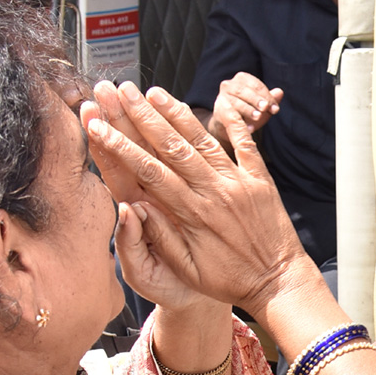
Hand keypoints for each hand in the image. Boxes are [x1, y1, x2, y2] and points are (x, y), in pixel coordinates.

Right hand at [82, 82, 315, 313]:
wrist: (278, 282)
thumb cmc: (229, 281)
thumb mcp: (187, 269)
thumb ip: (160, 236)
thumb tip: (131, 207)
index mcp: (191, 214)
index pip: (147, 172)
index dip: (119, 146)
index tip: (97, 125)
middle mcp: (213, 192)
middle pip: (171, 147)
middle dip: (141, 117)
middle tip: (119, 92)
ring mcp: (238, 183)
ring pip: (202, 141)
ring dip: (176, 114)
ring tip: (153, 92)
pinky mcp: (260, 181)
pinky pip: (246, 145)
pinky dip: (234, 123)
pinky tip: (219, 103)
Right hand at [209, 72, 283, 142]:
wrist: (229, 125)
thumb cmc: (248, 111)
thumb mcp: (262, 105)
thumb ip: (271, 99)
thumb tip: (280, 92)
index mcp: (243, 79)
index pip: (256, 85)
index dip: (267, 97)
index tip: (275, 109)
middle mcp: (229, 85)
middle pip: (245, 91)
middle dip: (257, 101)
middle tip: (266, 109)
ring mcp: (221, 97)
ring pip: (236, 102)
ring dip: (248, 110)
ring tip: (258, 117)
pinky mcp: (217, 111)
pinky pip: (229, 115)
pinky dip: (240, 122)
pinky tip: (249, 128)